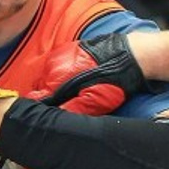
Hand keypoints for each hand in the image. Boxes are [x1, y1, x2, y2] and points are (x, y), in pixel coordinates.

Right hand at [28, 31, 146, 114]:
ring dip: (58, 86)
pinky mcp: (68, 49)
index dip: (42, 109)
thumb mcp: (95, 101)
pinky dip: (64, 75)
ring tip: (77, 91)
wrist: (131, 54)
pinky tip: (80, 79)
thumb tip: (54, 118)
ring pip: (50, 77)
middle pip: (42, 88)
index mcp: (56, 79)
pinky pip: (59, 67)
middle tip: (68, 104)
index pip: (36, 98)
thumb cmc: (115, 80)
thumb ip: (71, 109)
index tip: (49, 115)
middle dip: (51, 97)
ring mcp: (60, 55)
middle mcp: (53, 65)